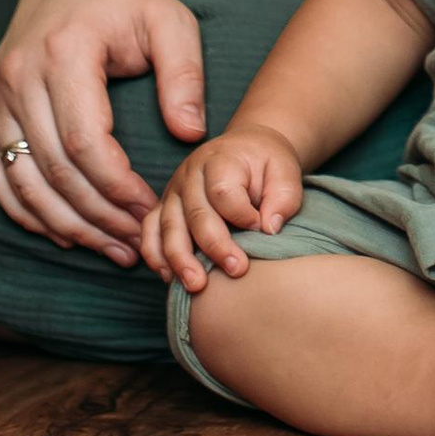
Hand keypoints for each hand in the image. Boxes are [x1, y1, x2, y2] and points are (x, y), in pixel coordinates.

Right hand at [0, 0, 206, 260]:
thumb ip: (185, 74)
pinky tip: (66, 234)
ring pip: (23, 182)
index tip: (151, 207)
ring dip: (66, 225)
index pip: (86, 142)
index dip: (118, 187)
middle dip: (99, 216)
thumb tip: (189, 134)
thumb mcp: (171, 22)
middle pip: (54, 170)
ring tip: (111, 248)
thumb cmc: (125, 0)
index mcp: (66, 54)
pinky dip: (27, 212)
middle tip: (138, 241)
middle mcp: (20, 77)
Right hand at [141, 128, 304, 293]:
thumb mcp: (285, 171)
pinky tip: (170, 278)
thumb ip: (283, 198)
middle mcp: (190, 175)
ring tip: (196, 286)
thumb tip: (269, 229)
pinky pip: (150, 232)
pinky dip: (155, 256)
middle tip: (237, 270)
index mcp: (220, 160)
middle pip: (195, 214)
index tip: (260, 229)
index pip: (223, 192)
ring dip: (180, 259)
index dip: (241, 215)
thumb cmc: (266, 164)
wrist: (246, 149)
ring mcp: (173, 192)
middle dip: (215, 246)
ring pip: (168, 227)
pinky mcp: (164, 208)